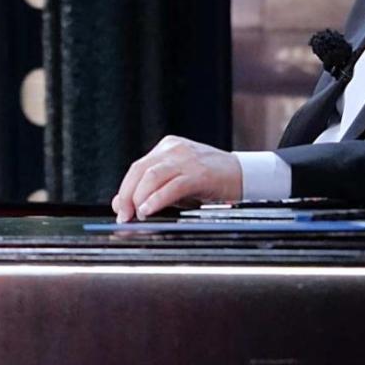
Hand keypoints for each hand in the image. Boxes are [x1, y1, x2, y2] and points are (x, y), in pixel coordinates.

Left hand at [110, 135, 242, 221]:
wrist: (245, 175)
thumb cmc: (211, 181)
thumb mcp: (176, 183)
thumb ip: (150, 191)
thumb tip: (120, 203)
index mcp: (167, 148)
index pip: (137, 167)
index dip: (124, 189)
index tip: (119, 209)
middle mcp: (174, 150)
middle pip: (140, 170)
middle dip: (127, 195)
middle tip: (124, 216)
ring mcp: (187, 159)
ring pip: (152, 176)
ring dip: (139, 198)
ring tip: (136, 215)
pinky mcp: (200, 173)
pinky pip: (172, 186)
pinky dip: (157, 199)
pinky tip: (149, 210)